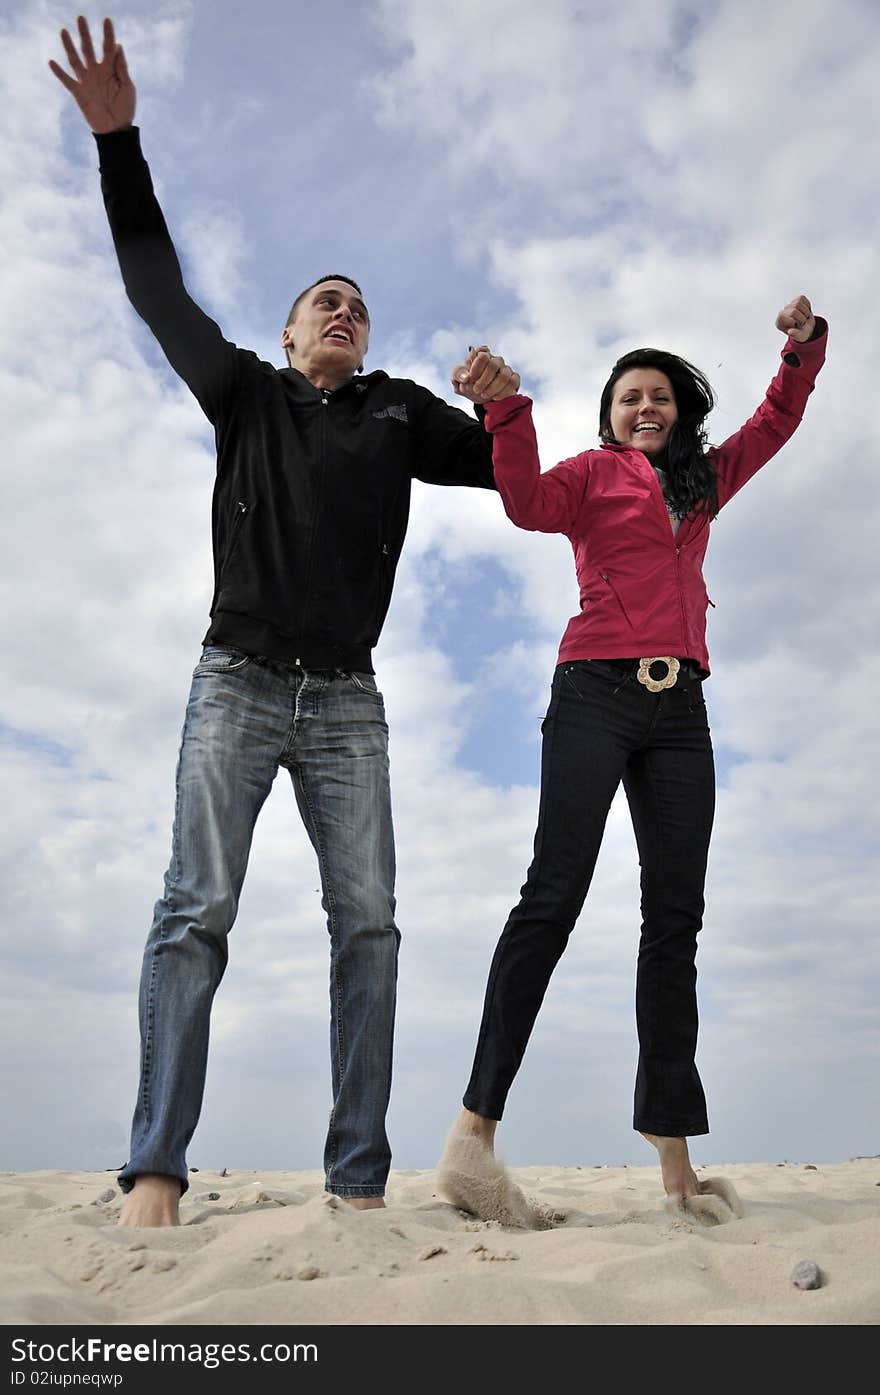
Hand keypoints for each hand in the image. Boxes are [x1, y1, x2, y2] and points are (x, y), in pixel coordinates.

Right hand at [48, 16, 135, 132]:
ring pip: (75, 59)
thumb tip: (119, 46)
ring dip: (69, 46)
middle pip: (88, 48)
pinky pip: (67, 80)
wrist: (116, 130)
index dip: (108, 34)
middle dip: (85, 33)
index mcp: (110, 69)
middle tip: (81, 18)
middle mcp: (96, 71)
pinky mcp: (79, 92)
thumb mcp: (128, 87)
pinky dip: (59, 72)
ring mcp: (86, 81)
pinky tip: (51, 62)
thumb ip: (122, 68)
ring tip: (64, 31)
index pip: (108, 47)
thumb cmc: (125, 109)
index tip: (107, 20)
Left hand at [451, 345, 520, 402]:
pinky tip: (495, 397)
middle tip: (476, 390)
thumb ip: (458, 374)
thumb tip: (466, 377)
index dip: (476, 367)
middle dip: (484, 379)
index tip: (471, 378)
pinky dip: (503, 392)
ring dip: (493, 387)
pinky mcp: (514, 379)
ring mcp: (506, 369)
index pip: (483, 355)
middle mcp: (495, 360)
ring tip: (484, 395)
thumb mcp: (458, 379)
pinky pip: (513, 383)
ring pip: (504, 376)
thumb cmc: (469, 384)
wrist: (479, 397)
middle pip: (494, 364)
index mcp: (482, 356)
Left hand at [775, 294, 815, 343]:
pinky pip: (802, 298)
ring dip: (805, 311)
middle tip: (802, 322)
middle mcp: (781, 314)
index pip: (792, 315)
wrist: (807, 328)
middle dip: (803, 317)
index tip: (799, 326)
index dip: (800, 320)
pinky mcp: (793, 301)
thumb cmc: (802, 332)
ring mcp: (787, 306)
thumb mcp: (801, 337)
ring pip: (798, 302)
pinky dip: (807, 305)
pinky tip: (804, 311)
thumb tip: (790, 332)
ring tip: (804, 317)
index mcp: (779, 323)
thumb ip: (796, 335)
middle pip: (794, 310)